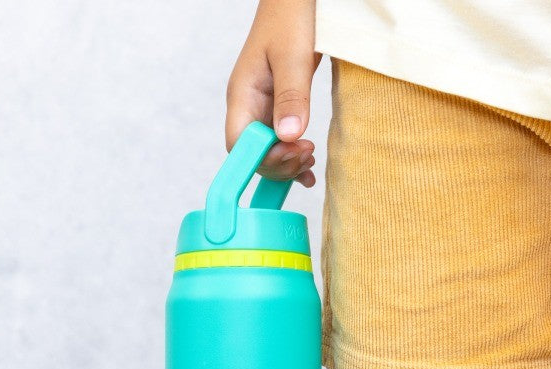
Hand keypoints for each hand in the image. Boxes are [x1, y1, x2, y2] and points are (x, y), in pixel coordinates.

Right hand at [225, 0, 320, 187]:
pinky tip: (309, 170)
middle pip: (253, 155)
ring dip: (289, 165)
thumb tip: (287, 137)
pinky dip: (294, 160)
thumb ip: (291, 96)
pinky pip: (280, 144)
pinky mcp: (277, 110)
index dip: (263, 158)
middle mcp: (248, 107)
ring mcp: (262, 110)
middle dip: (280, 164)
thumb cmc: (290, 18)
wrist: (294, 0)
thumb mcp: (293, 56)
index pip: (239, 144)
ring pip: (268, 153)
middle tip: (308, 154)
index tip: (293, 150)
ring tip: (311, 159)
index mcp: (243, 95)